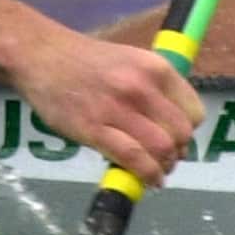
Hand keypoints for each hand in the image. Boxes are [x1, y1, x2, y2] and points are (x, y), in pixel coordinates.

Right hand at [14, 32, 204, 187]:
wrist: (42, 55)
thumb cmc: (85, 60)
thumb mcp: (129, 61)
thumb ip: (152, 88)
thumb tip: (170, 123)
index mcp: (155, 67)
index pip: (193, 110)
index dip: (188, 131)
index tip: (178, 139)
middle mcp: (142, 87)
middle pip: (180, 134)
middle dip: (178, 152)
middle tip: (167, 159)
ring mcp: (118, 109)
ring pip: (160, 149)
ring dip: (163, 167)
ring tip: (157, 171)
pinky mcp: (94, 129)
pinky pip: (132, 160)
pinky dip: (146, 175)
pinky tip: (147, 180)